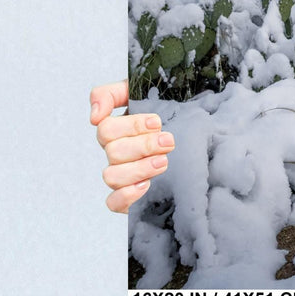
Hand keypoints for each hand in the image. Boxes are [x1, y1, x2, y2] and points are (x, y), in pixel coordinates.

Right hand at [90, 81, 174, 213]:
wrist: (200, 137)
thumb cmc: (170, 113)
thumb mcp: (144, 93)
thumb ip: (112, 93)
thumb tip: (94, 115)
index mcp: (118, 130)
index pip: (106, 128)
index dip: (131, 125)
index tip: (156, 122)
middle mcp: (117, 153)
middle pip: (113, 152)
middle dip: (143, 145)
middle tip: (168, 141)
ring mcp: (121, 175)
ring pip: (112, 176)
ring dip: (139, 168)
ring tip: (164, 161)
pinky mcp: (128, 197)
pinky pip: (113, 202)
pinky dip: (126, 195)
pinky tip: (146, 185)